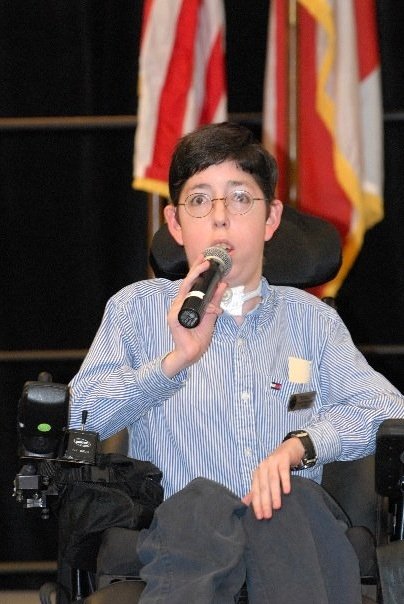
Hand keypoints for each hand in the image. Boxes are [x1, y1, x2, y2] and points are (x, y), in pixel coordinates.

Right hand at [162, 254, 227, 376]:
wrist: (192, 352)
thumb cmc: (199, 335)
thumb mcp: (212, 314)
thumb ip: (216, 300)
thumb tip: (223, 285)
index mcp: (187, 302)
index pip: (192, 283)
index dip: (198, 270)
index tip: (206, 259)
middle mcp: (180, 303)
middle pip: (187, 282)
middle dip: (196, 268)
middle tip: (205, 259)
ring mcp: (175, 310)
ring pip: (185, 289)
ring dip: (196, 278)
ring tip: (204, 267)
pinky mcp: (174, 317)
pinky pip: (187, 305)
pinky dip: (200, 304)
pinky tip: (209, 305)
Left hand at [242, 437, 304, 518]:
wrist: (289, 449)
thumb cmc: (277, 467)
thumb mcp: (266, 478)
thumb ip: (256, 490)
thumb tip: (244, 503)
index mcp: (257, 474)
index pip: (255, 491)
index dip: (256, 504)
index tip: (260, 517)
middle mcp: (262, 467)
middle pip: (263, 486)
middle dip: (264, 502)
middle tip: (268, 515)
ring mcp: (272, 462)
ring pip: (272, 480)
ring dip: (274, 493)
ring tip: (277, 506)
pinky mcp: (283, 458)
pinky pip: (283, 470)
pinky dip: (285, 481)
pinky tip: (287, 491)